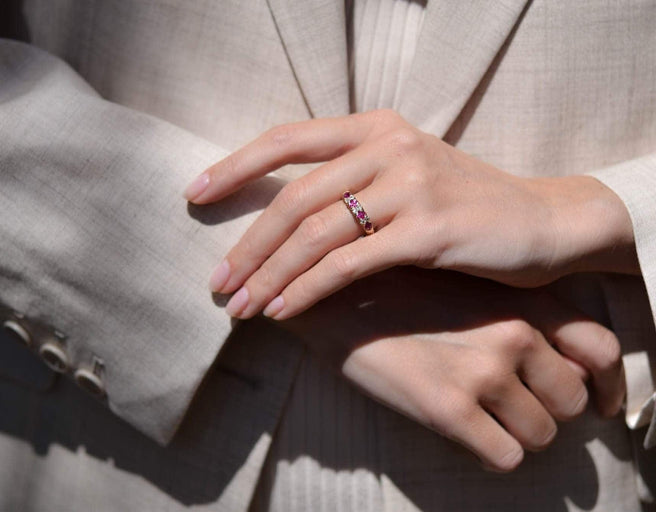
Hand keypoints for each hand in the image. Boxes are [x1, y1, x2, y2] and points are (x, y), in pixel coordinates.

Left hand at [184, 110, 636, 319]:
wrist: (544, 222)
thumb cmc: (464, 205)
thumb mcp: (403, 177)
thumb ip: (349, 184)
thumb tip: (278, 224)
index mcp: (374, 127)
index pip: (287, 138)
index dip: (235, 167)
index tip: (195, 195)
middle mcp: (388, 146)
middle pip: (293, 196)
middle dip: (247, 245)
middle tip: (217, 281)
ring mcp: (409, 185)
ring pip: (314, 233)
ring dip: (269, 275)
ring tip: (240, 307)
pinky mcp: (428, 230)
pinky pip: (349, 264)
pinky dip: (308, 289)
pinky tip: (283, 311)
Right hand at [277, 267, 624, 471]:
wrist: (327, 292)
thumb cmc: (390, 288)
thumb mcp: (456, 284)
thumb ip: (505, 309)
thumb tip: (541, 354)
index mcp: (518, 300)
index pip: (599, 349)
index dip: (607, 385)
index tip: (599, 404)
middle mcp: (512, 333)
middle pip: (571, 399)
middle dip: (548, 410)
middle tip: (514, 408)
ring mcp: (483, 370)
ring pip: (541, 433)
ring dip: (516, 434)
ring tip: (483, 420)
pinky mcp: (448, 408)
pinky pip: (503, 456)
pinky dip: (490, 452)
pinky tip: (463, 434)